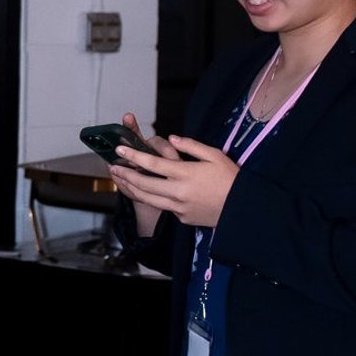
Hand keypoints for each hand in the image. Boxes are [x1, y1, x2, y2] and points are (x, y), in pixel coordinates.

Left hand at [110, 133, 238, 229]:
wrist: (242, 208)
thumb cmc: (231, 178)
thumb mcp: (215, 155)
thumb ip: (191, 145)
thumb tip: (171, 138)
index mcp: (186, 173)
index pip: (152, 163)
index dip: (133, 155)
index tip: (120, 149)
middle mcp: (178, 192)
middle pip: (143, 183)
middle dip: (125, 174)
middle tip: (113, 166)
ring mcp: (179, 208)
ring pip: (147, 199)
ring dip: (130, 189)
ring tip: (119, 180)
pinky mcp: (181, 218)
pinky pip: (162, 207)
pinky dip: (150, 199)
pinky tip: (143, 192)